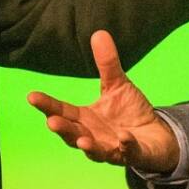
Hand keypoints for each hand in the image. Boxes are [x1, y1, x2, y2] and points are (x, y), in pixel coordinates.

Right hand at [26, 30, 179, 172]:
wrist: (157, 135)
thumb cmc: (131, 112)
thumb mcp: (118, 84)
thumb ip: (107, 64)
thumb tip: (99, 33)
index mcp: (85, 119)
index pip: (62, 112)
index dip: (47, 105)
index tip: (31, 96)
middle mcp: (94, 136)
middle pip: (72, 135)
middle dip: (63, 130)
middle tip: (51, 122)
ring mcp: (112, 149)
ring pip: (96, 151)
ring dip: (89, 146)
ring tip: (82, 141)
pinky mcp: (133, 155)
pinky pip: (127, 152)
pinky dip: (125, 146)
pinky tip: (123, 137)